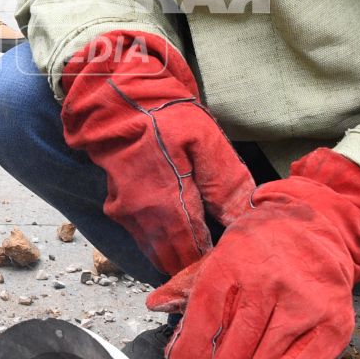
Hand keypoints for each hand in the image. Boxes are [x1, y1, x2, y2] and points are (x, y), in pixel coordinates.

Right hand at [60, 31, 254, 279]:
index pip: (196, 255)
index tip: (236, 257)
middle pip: (175, 262)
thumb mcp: (204, 140)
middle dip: (198, 263)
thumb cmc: (161, 113)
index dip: (215, 261)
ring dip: (180, 254)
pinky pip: (145, 238)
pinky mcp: (116, 209)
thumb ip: (227, 184)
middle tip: (224, 255)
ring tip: (207, 245)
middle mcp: (142, 220)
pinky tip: (183, 228)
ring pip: (158, 253)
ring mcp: (125, 216)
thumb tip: (248, 221)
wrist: (111, 95)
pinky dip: (164, 240)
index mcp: (167, 205)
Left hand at [146, 149, 359, 358]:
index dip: (190, 354)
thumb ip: (186, 285)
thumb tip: (155, 304)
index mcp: (230, 263)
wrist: (317, 228)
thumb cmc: (261, 250)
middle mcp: (267, 281)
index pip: (203, 318)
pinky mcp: (333, 322)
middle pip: (235, 347)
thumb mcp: (219, 256)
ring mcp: (303, 303)